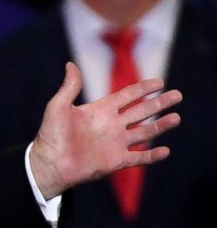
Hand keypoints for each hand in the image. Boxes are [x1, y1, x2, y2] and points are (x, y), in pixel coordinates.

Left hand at [29, 62, 180, 198]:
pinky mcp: (116, 161)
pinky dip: (152, 155)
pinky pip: (139, 157)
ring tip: (176, 118)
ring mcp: (115, 143)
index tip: (160, 81)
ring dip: (161, 126)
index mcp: (101, 110)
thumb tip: (70, 64)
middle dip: (159, 103)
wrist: (49, 163)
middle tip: (178, 95)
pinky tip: (166, 151)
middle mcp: (112, 125)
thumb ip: (69, 87)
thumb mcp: (58, 107)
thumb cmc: (51, 135)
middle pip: (142, 111)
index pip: (128, 96)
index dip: (143, 89)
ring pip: (145, 132)